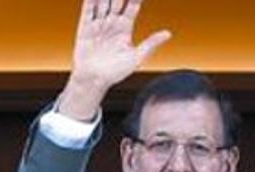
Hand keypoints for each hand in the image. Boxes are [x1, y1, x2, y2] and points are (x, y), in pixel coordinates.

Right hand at [57, 0, 171, 120]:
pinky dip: (90, 1)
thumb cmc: (115, 72)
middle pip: (117, 0)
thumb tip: (168, 33)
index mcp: (125, 28)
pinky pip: (88, 10)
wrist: (93, 81)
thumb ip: (150, 43)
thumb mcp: (136, 58)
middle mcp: (112, 23)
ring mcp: (98, 24)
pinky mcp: (85, 27)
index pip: (133, 6)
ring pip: (103, 2)